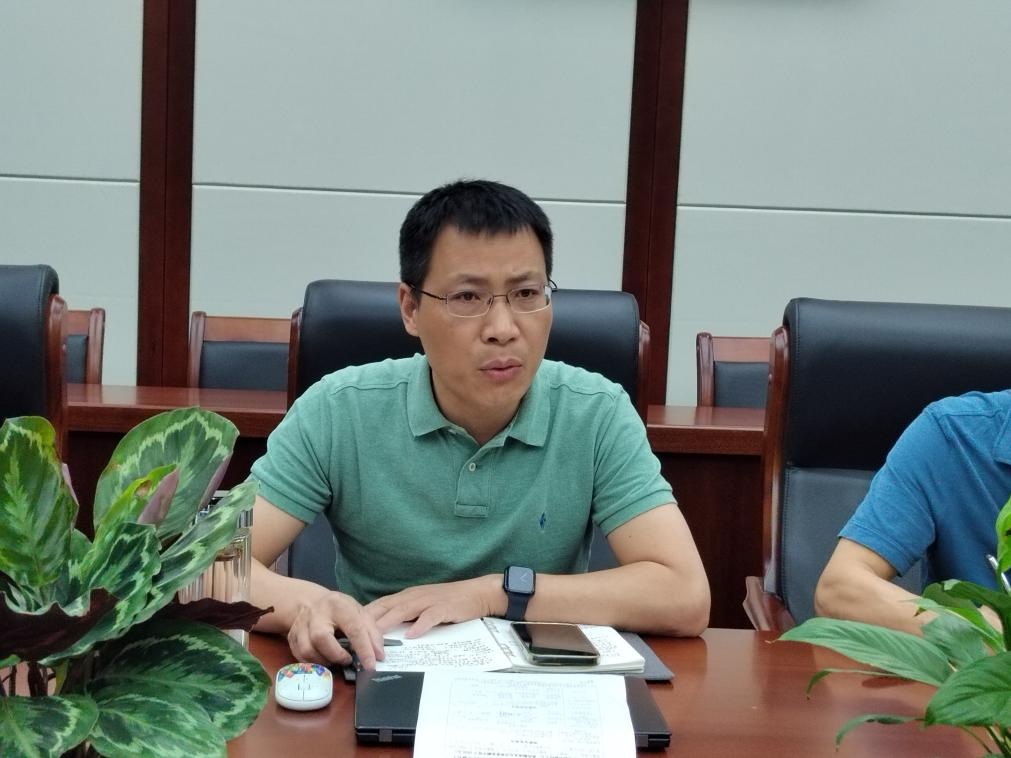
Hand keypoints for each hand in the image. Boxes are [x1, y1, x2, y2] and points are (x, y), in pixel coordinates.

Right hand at [287, 591, 385, 669]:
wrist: (312, 602)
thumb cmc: (340, 610)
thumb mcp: (359, 613)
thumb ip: (372, 633)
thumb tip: (379, 656)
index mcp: (338, 605)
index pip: (353, 628)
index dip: (364, 649)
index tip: (372, 665)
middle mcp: (316, 614)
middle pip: (321, 638)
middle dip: (336, 655)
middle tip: (348, 660)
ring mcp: (301, 625)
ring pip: (307, 649)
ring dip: (324, 661)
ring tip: (335, 660)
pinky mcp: (291, 636)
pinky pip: (299, 656)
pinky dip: (312, 662)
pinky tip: (323, 660)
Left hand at [366, 575, 503, 637]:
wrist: (477, 593)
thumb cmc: (450, 601)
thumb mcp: (424, 605)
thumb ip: (407, 615)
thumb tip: (387, 630)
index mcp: (408, 596)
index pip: (380, 604)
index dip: (364, 616)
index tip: (348, 628)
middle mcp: (415, 596)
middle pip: (386, 607)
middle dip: (369, 621)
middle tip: (354, 636)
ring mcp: (429, 601)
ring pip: (403, 611)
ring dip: (388, 624)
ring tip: (374, 638)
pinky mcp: (444, 608)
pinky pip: (429, 617)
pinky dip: (419, 625)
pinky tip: (411, 635)